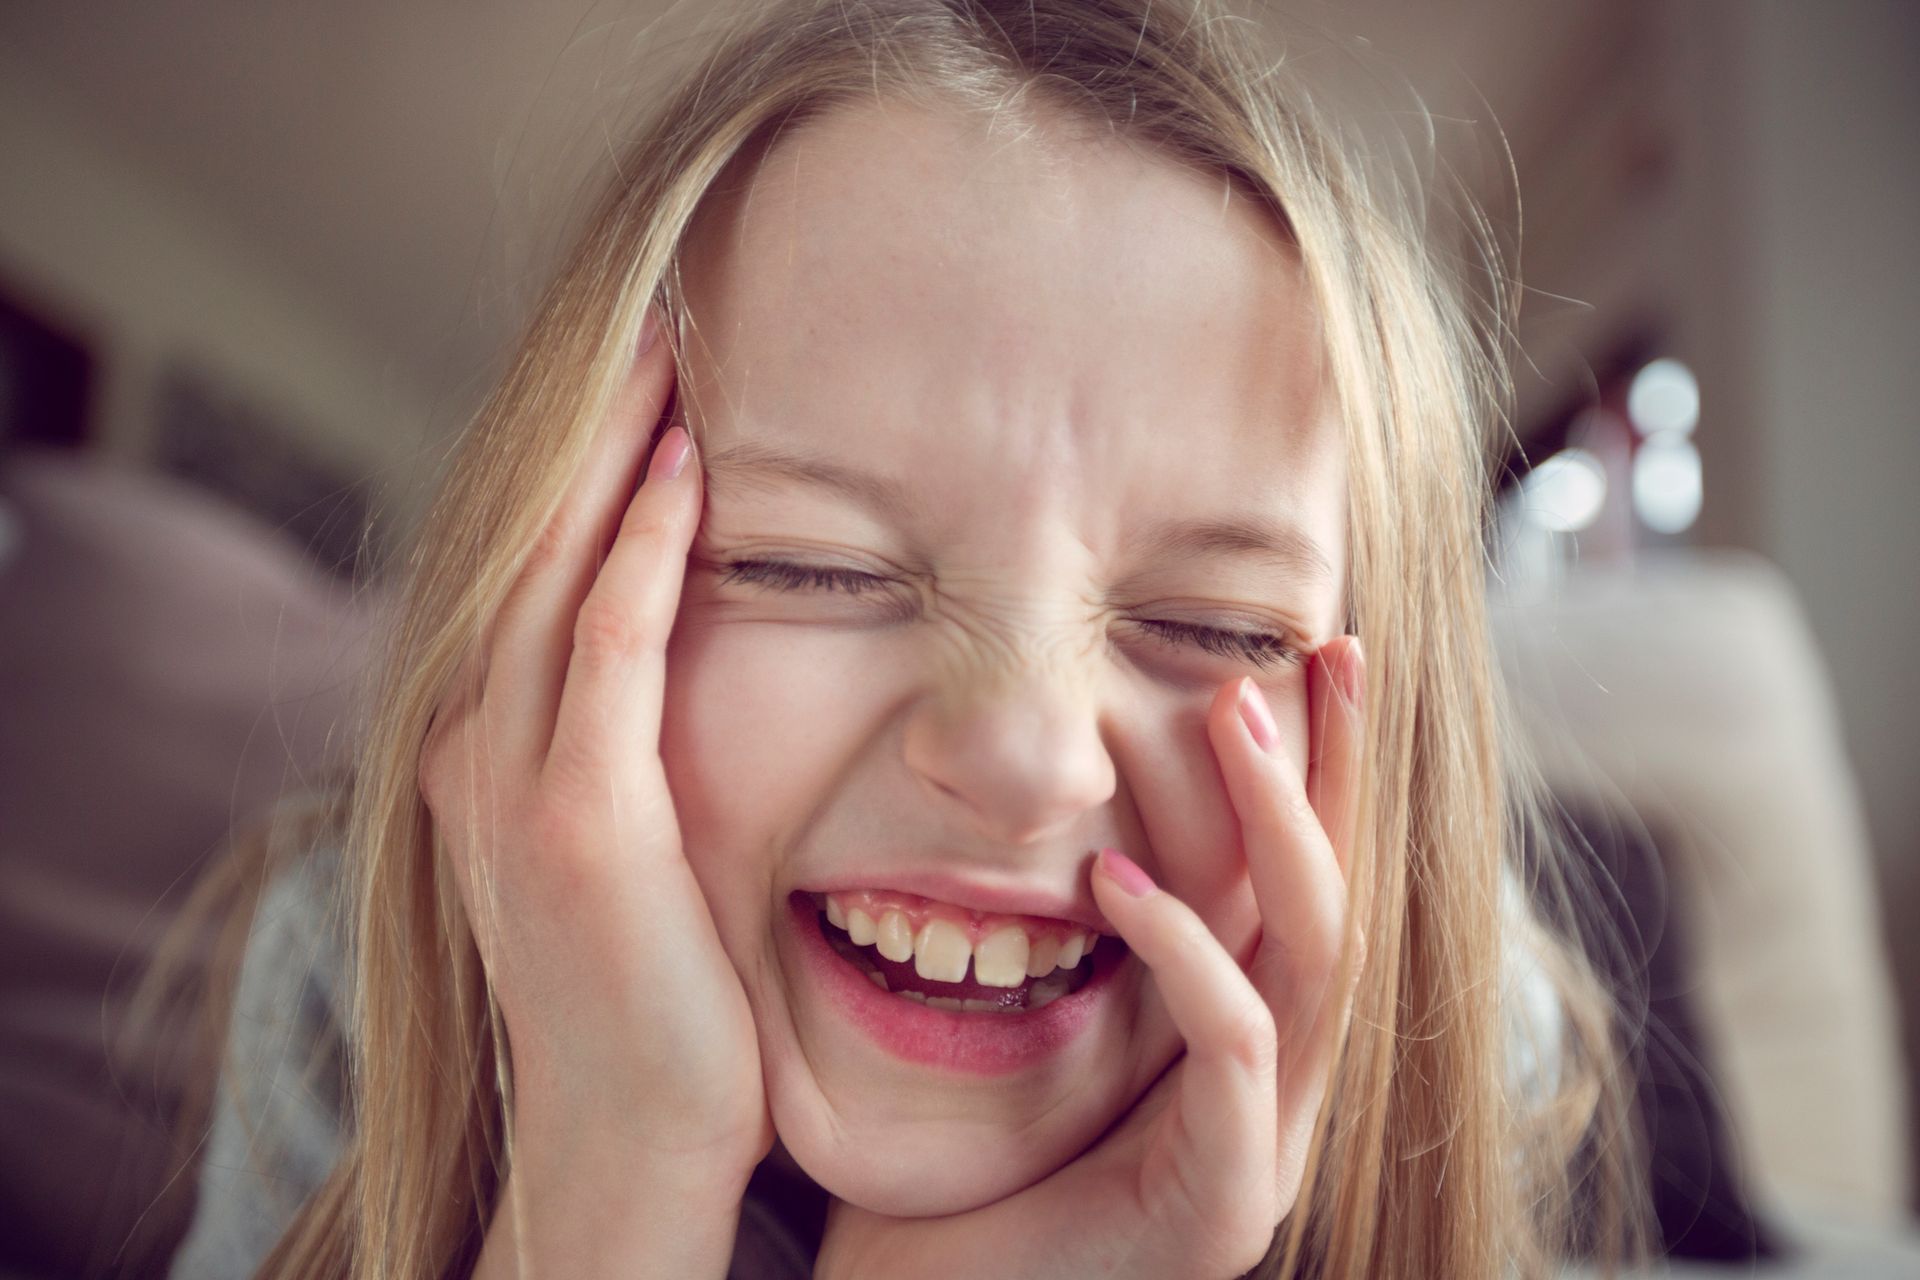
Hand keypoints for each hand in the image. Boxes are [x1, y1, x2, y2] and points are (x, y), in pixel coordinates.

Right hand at [418, 311, 768, 1263]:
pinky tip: (681, 473)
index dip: (585, 465)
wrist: (629, 1137)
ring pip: (555, 574)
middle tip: (656, 316)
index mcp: (485, 747)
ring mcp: (512, 783)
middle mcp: (474, 747)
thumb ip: (628, 742)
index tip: (649, 375)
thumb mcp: (624, 844)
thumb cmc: (656, 993)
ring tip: (667, 348)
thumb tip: (698, 644)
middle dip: (592, 426)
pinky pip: (610, 653)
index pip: (534, 571)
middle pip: (529, 546)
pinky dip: (639, 554)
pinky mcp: (578, 823)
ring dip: (612, 454)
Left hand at [816, 638, 1368, 1279]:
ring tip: (1231, 714)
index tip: (1320, 649)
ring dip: (1281, 828)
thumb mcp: (1028, 1016)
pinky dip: (1184, 954)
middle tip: (1318, 654)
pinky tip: (1116, 882)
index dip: (1329, 771)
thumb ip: (1076, 927)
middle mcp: (1272, 1089)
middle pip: (1342, 903)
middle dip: (1336, 774)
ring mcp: (1259, 1149)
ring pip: (1316, 959)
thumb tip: (1063, 786)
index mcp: (1236, 1043)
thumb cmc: (951, 1172)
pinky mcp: (1223, 1207)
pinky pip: (1230, 1049)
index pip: (1306, 883)